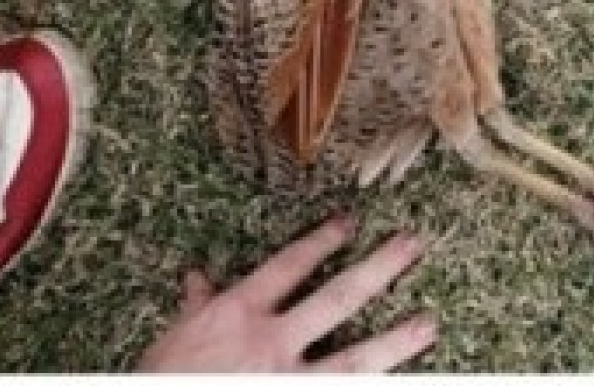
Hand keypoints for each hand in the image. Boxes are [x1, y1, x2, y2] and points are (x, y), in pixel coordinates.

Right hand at [135, 216, 436, 372]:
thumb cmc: (166, 376)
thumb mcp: (175, 335)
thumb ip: (196, 307)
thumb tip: (197, 280)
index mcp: (239, 312)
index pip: (289, 266)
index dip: (321, 242)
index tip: (348, 224)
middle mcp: (272, 340)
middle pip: (336, 299)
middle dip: (377, 270)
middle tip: (410, 247)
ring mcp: (291, 379)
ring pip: (355, 357)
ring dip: (396, 341)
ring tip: (427, 323)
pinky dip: (372, 383)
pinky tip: (403, 380)